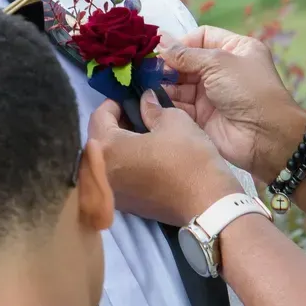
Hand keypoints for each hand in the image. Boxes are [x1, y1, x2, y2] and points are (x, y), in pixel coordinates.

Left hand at [88, 91, 242, 226]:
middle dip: (115, 125)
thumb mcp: (174, 121)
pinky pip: (117, 176)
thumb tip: (145, 100)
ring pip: (107, 160)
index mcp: (106, 148)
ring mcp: (111, 192)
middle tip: (136, 116)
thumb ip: (153, 108)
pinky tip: (146, 159)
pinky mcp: (126, 205)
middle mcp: (100, 173)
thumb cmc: (188, 158)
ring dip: (119, 146)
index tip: (130, 100)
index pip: (98, 116)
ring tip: (142, 137)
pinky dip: (126, 164)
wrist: (207, 204)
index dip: (114, 103)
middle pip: (99, 139)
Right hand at [160, 26, 305, 180]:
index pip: (202, 37)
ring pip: (180, 84)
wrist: (265, 136)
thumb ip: (187, 54)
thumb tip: (161, 40)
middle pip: (188, 62)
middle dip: (169, 64)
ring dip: (164, 83)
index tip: (162, 50)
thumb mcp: (218, 63)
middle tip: (148, 69)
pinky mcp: (202, 116)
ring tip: (146, 83)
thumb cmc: (247, 90)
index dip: (182, 42)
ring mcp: (212, 94)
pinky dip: (166, 102)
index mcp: (235, 49)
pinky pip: (180, 105)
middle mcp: (223, 70)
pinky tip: (152, 99)